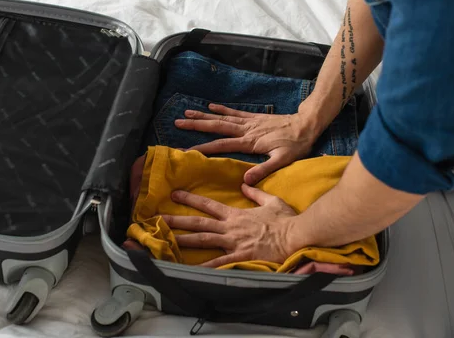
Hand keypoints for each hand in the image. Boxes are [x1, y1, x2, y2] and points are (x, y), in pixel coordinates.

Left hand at [162, 184, 297, 267]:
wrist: (295, 236)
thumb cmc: (285, 219)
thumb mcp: (271, 200)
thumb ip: (255, 193)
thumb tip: (244, 184)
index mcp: (236, 214)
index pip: (209, 205)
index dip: (190, 199)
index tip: (175, 194)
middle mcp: (230, 228)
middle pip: (199, 223)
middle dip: (177, 220)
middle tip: (158, 218)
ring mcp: (233, 243)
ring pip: (203, 240)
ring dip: (183, 239)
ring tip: (166, 240)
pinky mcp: (239, 257)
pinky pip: (218, 263)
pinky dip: (205, 267)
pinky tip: (190, 270)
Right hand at [174, 104, 317, 184]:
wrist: (306, 125)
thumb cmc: (295, 145)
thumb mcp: (282, 160)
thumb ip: (263, 170)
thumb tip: (244, 180)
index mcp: (249, 142)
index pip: (221, 145)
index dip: (203, 148)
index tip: (186, 151)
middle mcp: (246, 130)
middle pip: (216, 127)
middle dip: (196, 126)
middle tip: (177, 123)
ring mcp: (249, 122)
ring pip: (222, 118)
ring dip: (204, 115)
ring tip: (187, 113)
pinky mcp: (254, 117)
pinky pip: (235, 112)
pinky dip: (222, 109)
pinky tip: (211, 106)